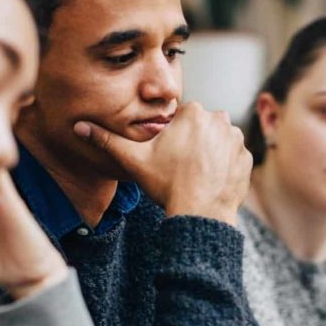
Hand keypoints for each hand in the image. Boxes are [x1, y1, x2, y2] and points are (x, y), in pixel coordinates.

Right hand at [74, 102, 251, 224]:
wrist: (199, 213)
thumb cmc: (166, 184)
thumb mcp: (133, 160)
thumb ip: (107, 140)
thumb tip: (78, 126)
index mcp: (193, 112)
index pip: (181, 120)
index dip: (171, 139)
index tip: (167, 157)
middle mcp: (220, 119)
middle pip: (200, 128)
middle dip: (192, 144)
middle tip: (180, 168)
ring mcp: (237, 140)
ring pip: (217, 142)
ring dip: (209, 154)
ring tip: (194, 176)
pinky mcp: (247, 159)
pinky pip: (233, 159)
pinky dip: (224, 169)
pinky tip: (210, 182)